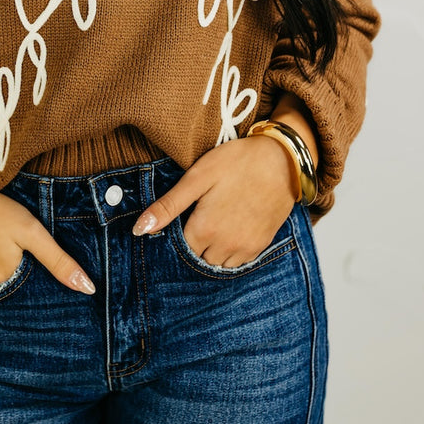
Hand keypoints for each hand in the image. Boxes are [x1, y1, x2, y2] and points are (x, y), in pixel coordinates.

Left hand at [131, 135, 299, 267]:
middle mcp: (224, 247)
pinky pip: (238, 261)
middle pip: (197, 258)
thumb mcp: (197, 178)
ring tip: (215, 221)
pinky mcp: (261, 246)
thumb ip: (168, 206)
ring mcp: (245, 249)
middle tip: (199, 216)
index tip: (182, 217)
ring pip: (216, 263)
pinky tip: (230, 227)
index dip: (176, 233)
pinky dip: (230, 251)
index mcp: (204, 230)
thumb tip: (139, 230)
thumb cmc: (237, 162)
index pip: (178, 249)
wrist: (283, 160)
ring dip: (211, 249)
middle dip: (193, 242)